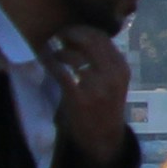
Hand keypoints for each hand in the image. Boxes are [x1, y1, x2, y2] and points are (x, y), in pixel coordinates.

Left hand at [39, 27, 133, 165]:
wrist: (103, 138)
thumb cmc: (104, 107)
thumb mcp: (113, 81)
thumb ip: (103, 61)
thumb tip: (81, 37)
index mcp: (122, 68)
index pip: (102, 37)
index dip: (83, 30)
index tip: (69, 30)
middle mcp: (113, 74)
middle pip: (89, 41)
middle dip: (70, 34)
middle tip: (57, 35)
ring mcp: (97, 85)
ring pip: (74, 55)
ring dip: (58, 49)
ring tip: (49, 49)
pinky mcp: (79, 96)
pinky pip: (61, 71)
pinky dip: (50, 62)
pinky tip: (45, 60)